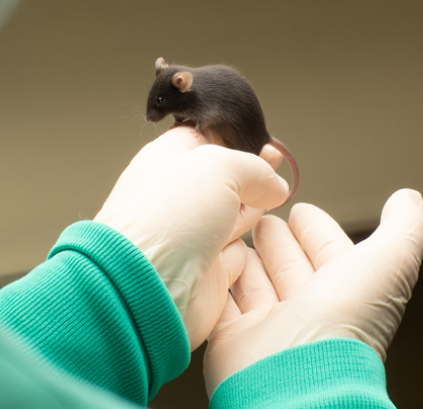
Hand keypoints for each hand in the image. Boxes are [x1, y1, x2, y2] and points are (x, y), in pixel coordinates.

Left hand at [94, 126, 288, 349]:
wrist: (146, 284)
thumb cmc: (166, 216)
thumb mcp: (219, 166)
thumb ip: (255, 168)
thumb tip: (275, 187)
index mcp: (167, 160)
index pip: (205, 139)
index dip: (237, 139)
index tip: (265, 142)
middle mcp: (177, 198)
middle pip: (224, 180)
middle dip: (252, 175)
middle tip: (275, 165)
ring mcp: (191, 237)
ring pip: (234, 218)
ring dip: (253, 211)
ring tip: (273, 200)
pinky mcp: (207, 273)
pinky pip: (237, 258)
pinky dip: (246, 253)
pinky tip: (253, 244)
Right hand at [203, 189, 422, 394]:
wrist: (297, 382)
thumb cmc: (345, 325)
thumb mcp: (387, 263)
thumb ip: (403, 228)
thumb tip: (410, 197)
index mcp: (345, 295)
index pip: (329, 253)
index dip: (316, 229)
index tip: (300, 209)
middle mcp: (309, 313)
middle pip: (290, 267)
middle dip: (277, 241)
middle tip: (261, 217)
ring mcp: (269, 328)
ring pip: (255, 284)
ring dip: (246, 257)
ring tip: (232, 232)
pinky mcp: (233, 340)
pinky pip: (222, 303)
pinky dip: (218, 280)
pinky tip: (213, 259)